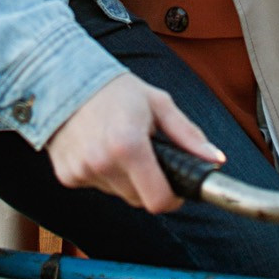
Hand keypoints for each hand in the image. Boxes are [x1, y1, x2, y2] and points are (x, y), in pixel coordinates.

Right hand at [45, 73, 225, 212]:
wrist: (63, 77)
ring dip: (126, 178)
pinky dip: (104, 175)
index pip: (159, 200)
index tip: (175, 185)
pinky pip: (98, 187)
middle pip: (140, 200)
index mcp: (128, 145)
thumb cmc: (114, 89)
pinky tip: (99, 148)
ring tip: (119, 145)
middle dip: (149, 183)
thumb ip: (188, 135)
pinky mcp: (67, 176)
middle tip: (145, 153)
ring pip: (119, 194)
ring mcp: (82, 171)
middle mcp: (103, 162)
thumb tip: (215, 159)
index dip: (173, 197)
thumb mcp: (157, 103)